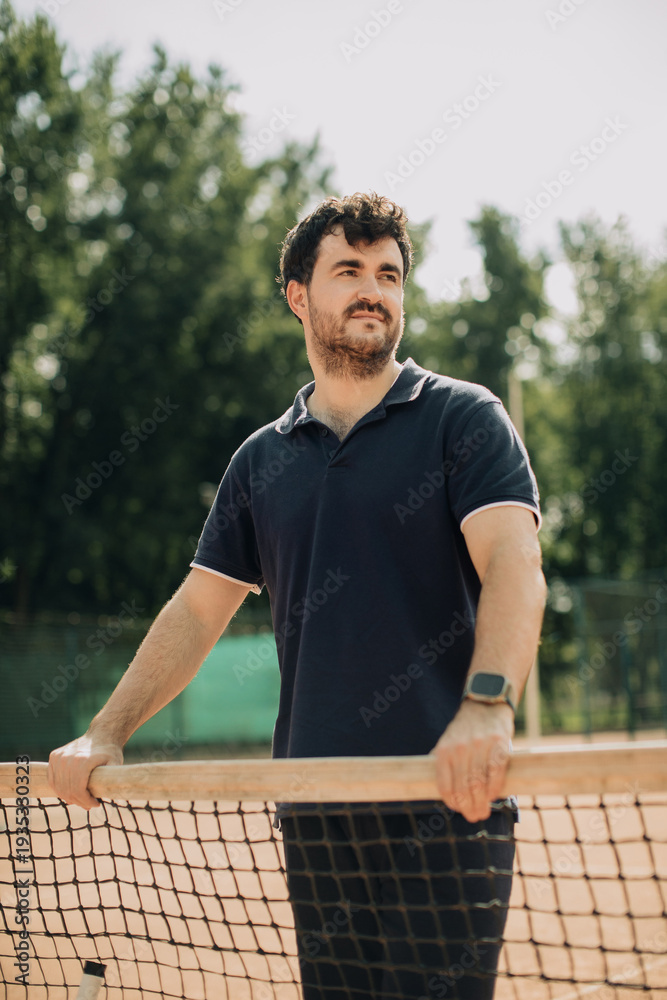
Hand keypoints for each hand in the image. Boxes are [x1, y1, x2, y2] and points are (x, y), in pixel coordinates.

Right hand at [48, 733, 123, 809]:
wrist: (101, 734)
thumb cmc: (110, 751)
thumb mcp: (115, 764)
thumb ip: (111, 780)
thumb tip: (106, 799)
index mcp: (82, 761)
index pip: (79, 791)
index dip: (86, 801)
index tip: (96, 804)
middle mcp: (68, 759)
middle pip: (68, 791)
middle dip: (79, 801)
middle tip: (89, 804)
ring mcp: (59, 757)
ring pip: (59, 787)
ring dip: (69, 797)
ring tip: (81, 799)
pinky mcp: (54, 756)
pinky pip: (52, 780)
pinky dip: (59, 789)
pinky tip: (70, 792)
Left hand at [431, 699, 513, 822]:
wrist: (485, 704)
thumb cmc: (465, 729)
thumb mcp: (446, 741)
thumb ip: (442, 762)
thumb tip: (434, 787)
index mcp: (444, 751)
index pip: (445, 786)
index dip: (452, 802)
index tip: (458, 809)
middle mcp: (460, 749)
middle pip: (464, 789)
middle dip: (468, 808)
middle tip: (473, 816)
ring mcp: (480, 747)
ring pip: (480, 785)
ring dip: (482, 803)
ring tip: (483, 812)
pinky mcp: (499, 745)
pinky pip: (496, 774)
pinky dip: (494, 790)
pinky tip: (493, 797)